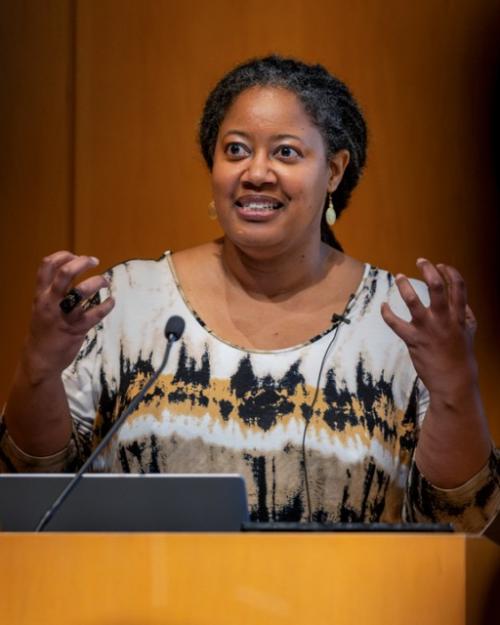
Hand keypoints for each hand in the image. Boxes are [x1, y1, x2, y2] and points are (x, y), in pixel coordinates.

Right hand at [22, 251, 114, 380]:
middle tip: (94, 261)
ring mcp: (64, 315)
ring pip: (81, 292)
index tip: (75, 255)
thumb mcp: (41, 307)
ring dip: (97, 282)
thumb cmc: (44, 330)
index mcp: (41, 295)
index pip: (46, 266)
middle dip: (82, 263)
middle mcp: (50, 302)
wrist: (40, 358)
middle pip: (64, 274)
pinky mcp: (76, 329)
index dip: (62, 256)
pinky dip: (107, 305)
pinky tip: (111, 301)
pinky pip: (95, 314)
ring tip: (105, 280)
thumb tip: (73, 271)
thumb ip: (53, 291)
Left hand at [380, 258, 478, 398]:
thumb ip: (465, 315)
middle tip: (420, 261)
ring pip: (413, 302)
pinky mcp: (413, 340)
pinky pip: (395, 323)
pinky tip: (384, 306)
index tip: (441, 265)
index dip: (449, 272)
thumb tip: (462, 301)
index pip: (458, 287)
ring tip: (399, 277)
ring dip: (404, 286)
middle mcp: (444, 320)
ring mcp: (427, 329)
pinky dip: (387, 313)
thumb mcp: (469, 333)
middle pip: (437, 288)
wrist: (453, 381)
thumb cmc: (461, 357)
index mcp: (459, 317)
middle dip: (428, 270)